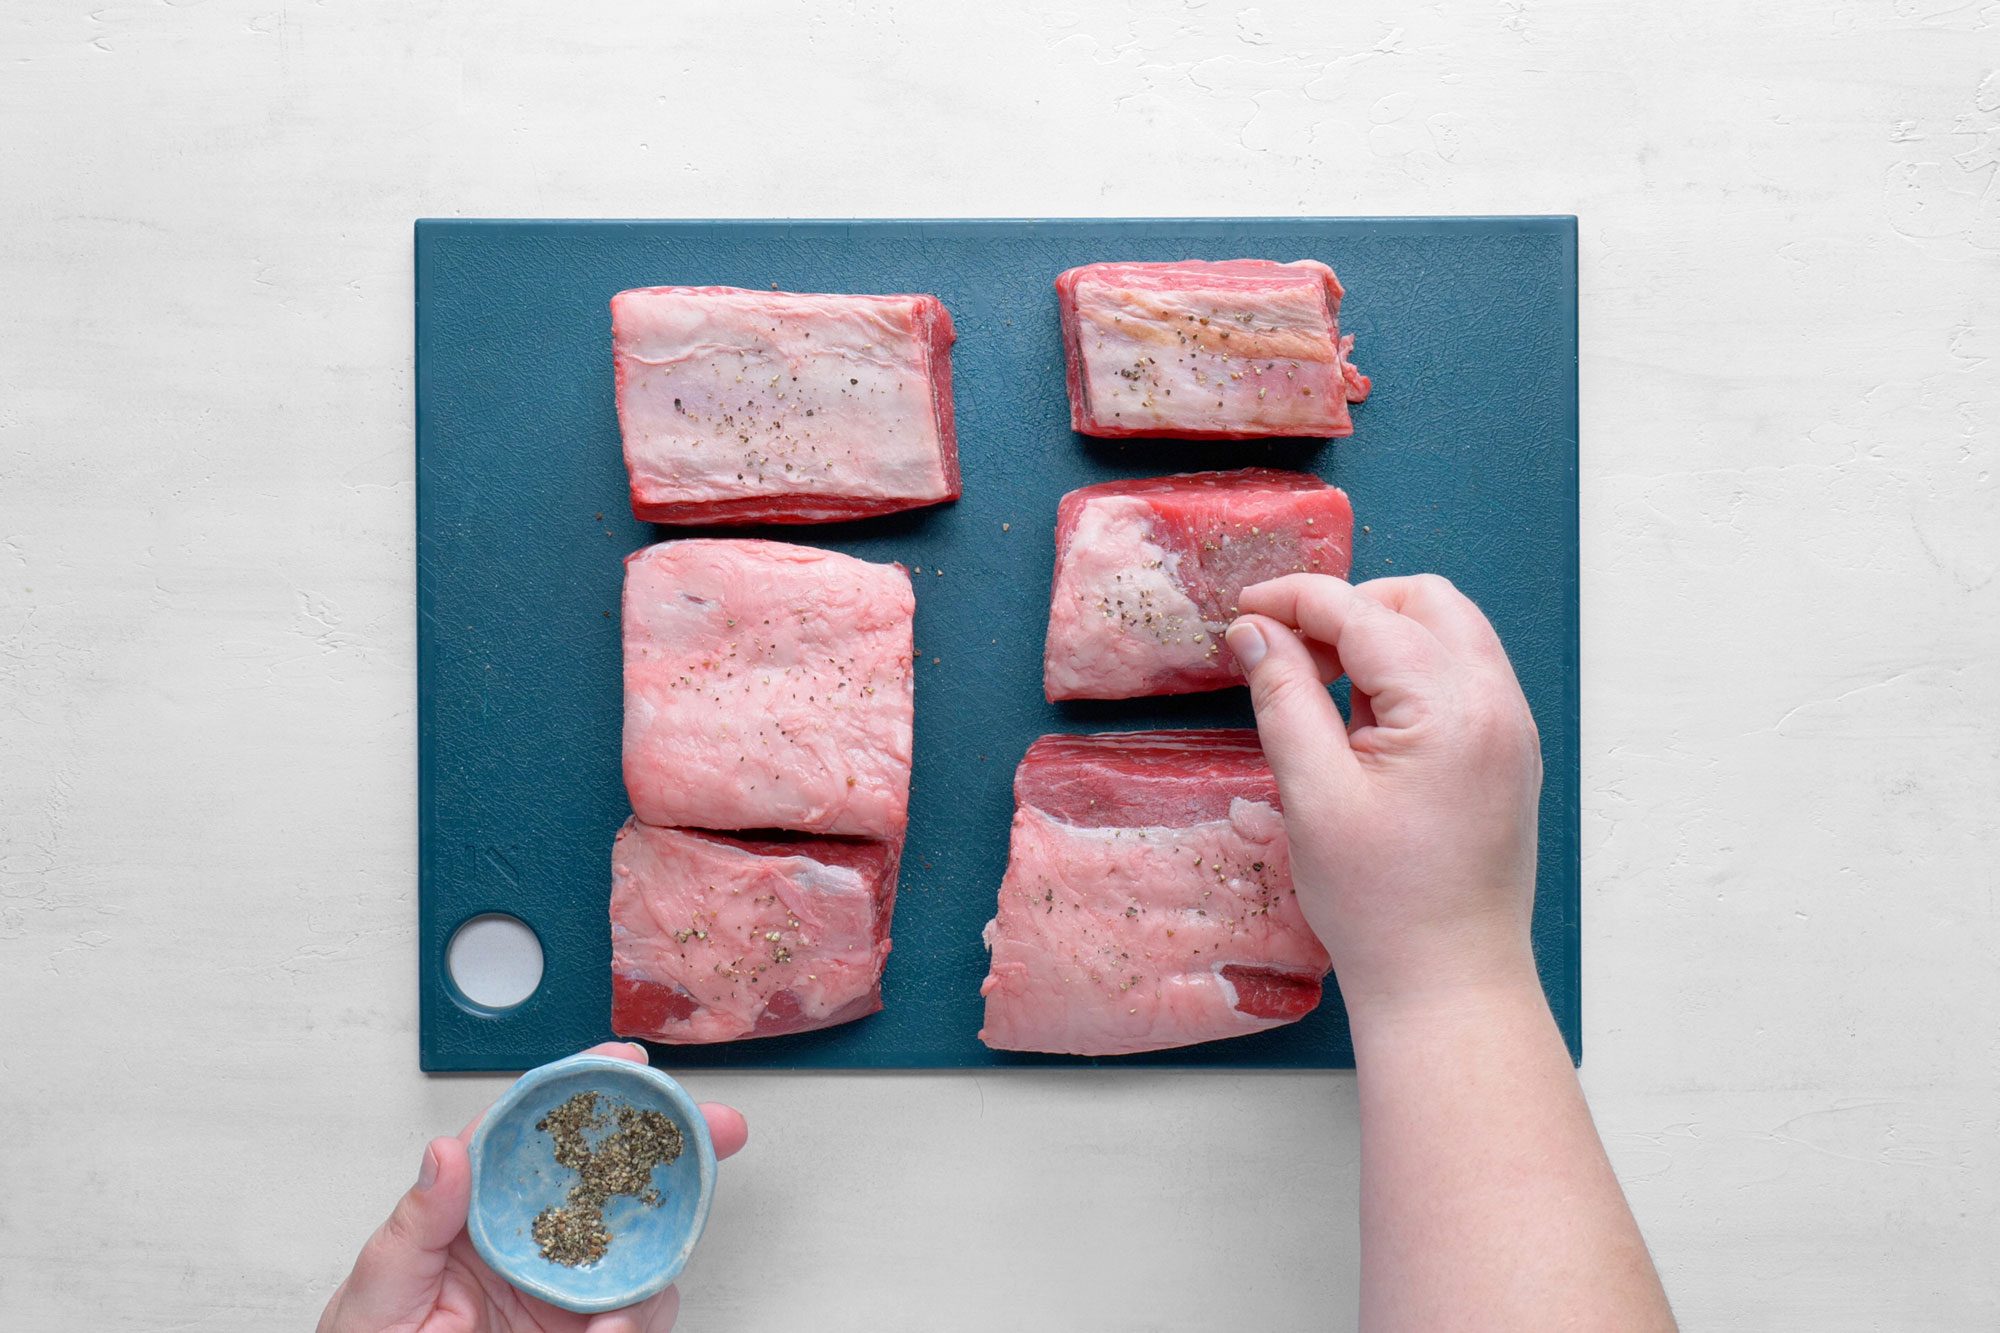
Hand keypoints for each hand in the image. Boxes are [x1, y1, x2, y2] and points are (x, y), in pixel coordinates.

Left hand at [319, 1043, 748, 1332]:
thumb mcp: (378, 1289)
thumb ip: (415, 1223)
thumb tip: (447, 1151)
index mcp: (476, 1210)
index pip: (534, 1133)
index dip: (585, 1088)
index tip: (625, 1061)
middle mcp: (530, 1240)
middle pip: (611, 1177)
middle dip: (671, 1149)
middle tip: (718, 1130)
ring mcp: (563, 1289)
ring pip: (641, 1248)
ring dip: (654, 1261)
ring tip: (614, 1315)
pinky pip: (638, 1314)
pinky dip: (638, 1322)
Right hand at [1224, 573, 1542, 1011]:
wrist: (1449, 983)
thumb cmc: (1380, 904)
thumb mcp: (1312, 795)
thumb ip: (1283, 697)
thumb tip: (1254, 632)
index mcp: (1452, 707)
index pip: (1365, 613)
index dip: (1296, 600)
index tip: (1243, 612)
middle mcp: (1497, 703)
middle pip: (1424, 600)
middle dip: (1349, 608)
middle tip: (1287, 651)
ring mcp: (1512, 728)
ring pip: (1449, 631)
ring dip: (1381, 636)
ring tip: (1322, 690)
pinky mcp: (1509, 755)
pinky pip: (1462, 675)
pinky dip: (1409, 671)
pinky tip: (1364, 724)